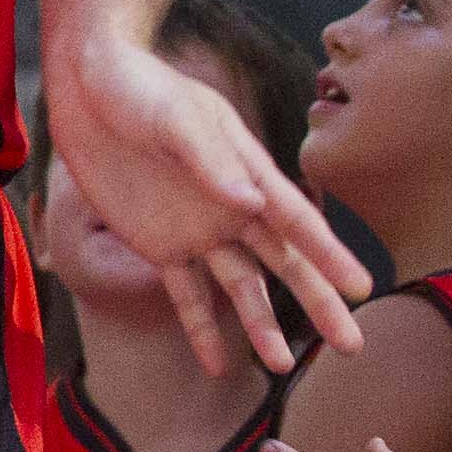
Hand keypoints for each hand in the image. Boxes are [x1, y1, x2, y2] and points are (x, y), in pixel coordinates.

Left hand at [43, 36, 370, 374]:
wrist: (90, 85)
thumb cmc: (141, 88)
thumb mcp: (174, 119)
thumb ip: (210, 162)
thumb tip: (252, 205)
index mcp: (248, 171)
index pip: (297, 220)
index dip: (329, 254)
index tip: (361, 287)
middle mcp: (233, 207)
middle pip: (284, 262)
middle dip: (318, 302)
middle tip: (352, 344)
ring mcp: (198, 229)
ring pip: (241, 286)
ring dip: (261, 325)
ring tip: (281, 367)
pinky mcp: (159, 243)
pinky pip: (185, 293)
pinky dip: (200, 329)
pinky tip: (215, 365)